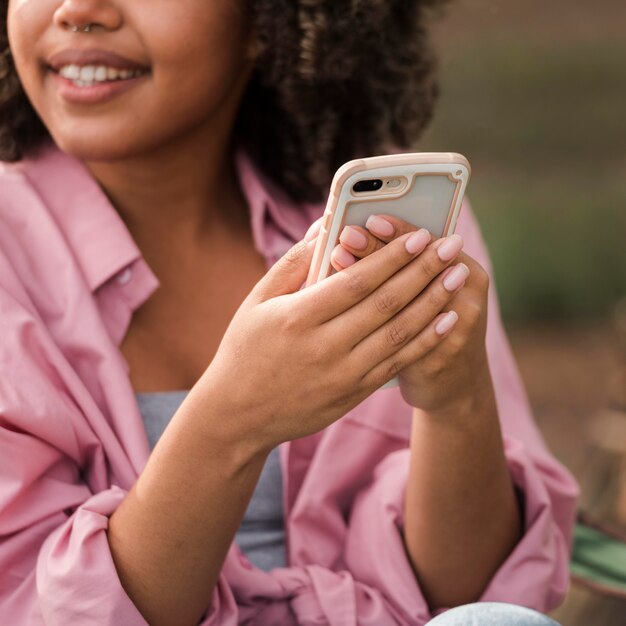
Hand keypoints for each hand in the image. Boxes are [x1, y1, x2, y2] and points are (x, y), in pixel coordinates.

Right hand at [196, 220, 468, 451]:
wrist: (239, 415)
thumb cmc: (244, 350)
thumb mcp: (257, 300)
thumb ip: (294, 262)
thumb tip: (327, 225)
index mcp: (298, 318)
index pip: (357, 281)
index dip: (393, 256)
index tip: (420, 235)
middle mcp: (324, 347)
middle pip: (386, 303)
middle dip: (425, 271)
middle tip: (453, 246)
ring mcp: (342, 375)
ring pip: (399, 333)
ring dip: (434, 302)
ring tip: (460, 276)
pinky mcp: (353, 393)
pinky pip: (397, 363)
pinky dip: (425, 340)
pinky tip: (447, 319)